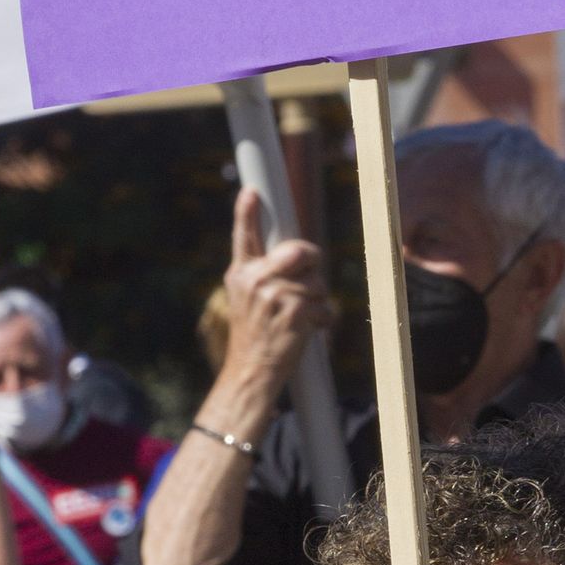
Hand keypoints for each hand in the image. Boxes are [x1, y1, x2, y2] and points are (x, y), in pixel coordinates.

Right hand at [222, 190, 332, 401]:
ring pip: (317, 281)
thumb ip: (263, 275)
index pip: (245, 237)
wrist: (250, 373)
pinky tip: (306, 331)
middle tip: (308, 279)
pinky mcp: (295, 311)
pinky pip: (324, 305)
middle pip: (300, 251)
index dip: (247, 213)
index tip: (250, 192)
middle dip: (312, 261)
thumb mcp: (247, 301)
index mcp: (240, 274)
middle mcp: (254, 280)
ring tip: (298, 318)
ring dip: (317, 300)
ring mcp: (274, 295)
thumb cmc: (254, 337)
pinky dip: (322, 320)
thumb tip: (296, 255)